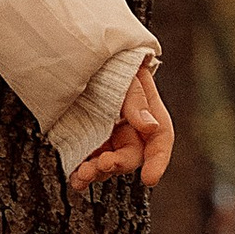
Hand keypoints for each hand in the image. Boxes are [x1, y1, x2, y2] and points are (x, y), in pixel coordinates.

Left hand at [69, 62, 174, 193]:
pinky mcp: (87, 140)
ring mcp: (108, 136)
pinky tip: (75, 178)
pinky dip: (83, 170)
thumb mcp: (126, 76)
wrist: (78, 55)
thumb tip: (150, 127)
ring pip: (109, 163)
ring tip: (82, 177)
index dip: (157, 161)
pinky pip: (88, 159)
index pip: (159, 139)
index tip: (149, 179)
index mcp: (148, 113)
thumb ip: (137, 101)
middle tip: (102, 165)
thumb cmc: (110, 63)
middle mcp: (130, 129)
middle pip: (131, 156)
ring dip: (98, 173)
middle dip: (118, 165)